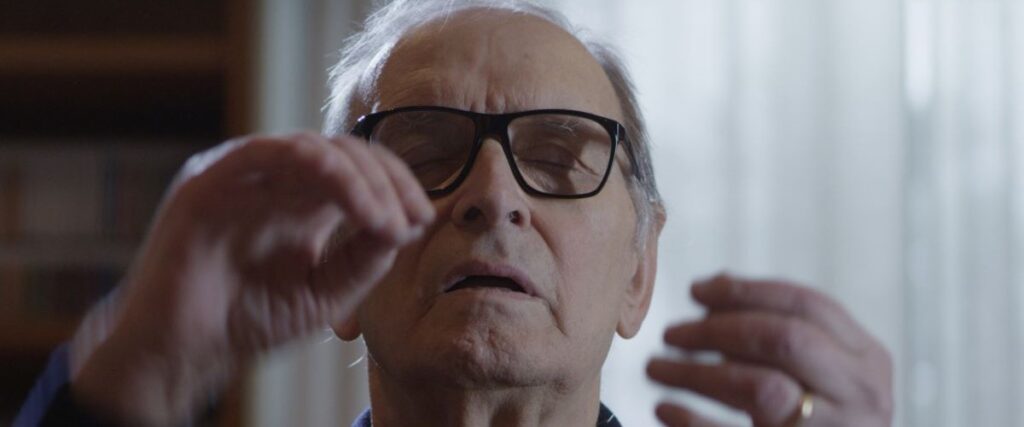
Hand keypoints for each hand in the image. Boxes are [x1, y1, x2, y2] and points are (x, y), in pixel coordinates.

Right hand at [72, 133, 433, 425]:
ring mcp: (241, 175)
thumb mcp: (326, 291)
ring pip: (315, 148)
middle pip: (346, 152)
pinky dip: (321, 171)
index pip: (360, 169)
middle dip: (388, 182)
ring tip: (385, 219)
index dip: (397, 185)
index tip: (423, 219)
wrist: (182, 351)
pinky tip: (354, 204)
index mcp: (303, 200)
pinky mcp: (209, 179)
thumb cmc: (249, 320)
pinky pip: (269, 152)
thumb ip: (365, 257)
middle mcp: (274, 181)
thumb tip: (407, 224)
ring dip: (361, 180)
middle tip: (412, 219)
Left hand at [646, 273, 892, 426]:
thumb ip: (778, 328)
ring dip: (697, 372)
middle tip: (672, 333)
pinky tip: (664, 408)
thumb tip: (714, 284)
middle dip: (719, 329)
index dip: (746, 291)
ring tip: (656, 368)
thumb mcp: (821, 371)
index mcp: (867, 358)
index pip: (806, 304)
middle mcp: (861, 393)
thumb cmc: (825, 418)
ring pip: (761, 388)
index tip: (696, 290)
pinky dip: (693, 420)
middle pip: (784, 340)